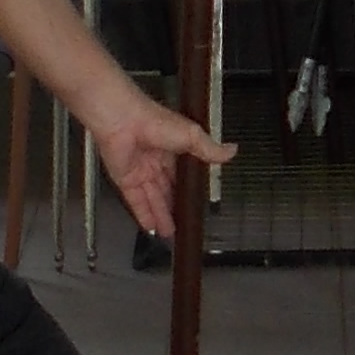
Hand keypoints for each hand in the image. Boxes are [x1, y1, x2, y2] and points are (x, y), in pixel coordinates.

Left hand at [92, 93, 234, 240]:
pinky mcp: (126, 180)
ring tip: (170, 234)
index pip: (182, 174)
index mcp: (172, 147)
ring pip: (153, 199)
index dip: (188, 189)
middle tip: (183, 222)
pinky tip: (151, 228)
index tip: (196, 202)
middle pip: (166, 190)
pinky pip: (136, 202)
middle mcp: (155, 160)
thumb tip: (231, 151)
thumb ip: (210, 148)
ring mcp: (140, 171)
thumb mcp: (192, 135)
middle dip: (174, 206)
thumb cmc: (153, 120)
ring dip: (161, 216)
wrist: (123, 120)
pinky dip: (144, 216)